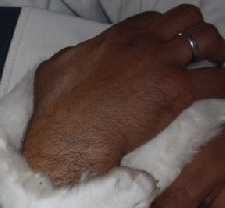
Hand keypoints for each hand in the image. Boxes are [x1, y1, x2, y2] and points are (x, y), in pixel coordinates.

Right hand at [22, 5, 224, 184]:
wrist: (67, 137)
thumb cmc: (54, 112)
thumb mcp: (52, 72)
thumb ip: (69, 58)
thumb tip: (72, 59)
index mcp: (113, 39)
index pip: (150, 20)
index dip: (162, 30)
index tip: (164, 44)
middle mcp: (140, 44)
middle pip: (184, 18)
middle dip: (195, 31)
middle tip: (198, 50)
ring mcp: (160, 64)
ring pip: (206, 40)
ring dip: (217, 51)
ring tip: (219, 65)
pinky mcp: (175, 90)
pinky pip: (216, 80)